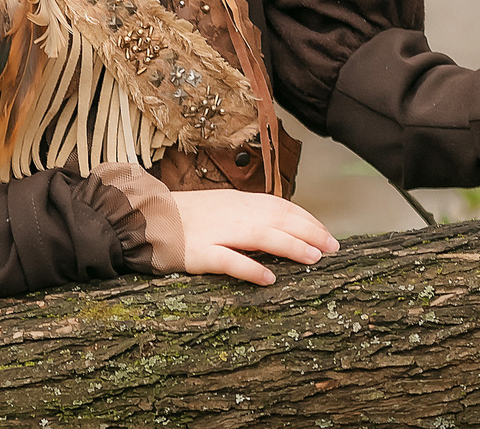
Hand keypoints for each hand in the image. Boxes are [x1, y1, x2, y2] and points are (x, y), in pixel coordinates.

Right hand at [172, 189, 339, 285]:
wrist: (146, 218)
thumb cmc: (187, 218)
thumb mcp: (222, 208)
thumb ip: (249, 215)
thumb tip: (283, 227)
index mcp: (239, 202)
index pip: (281, 206)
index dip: (308, 220)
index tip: (328, 234)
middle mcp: (232, 214)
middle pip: (277, 219)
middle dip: (309, 232)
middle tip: (333, 247)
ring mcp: (216, 233)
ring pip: (260, 236)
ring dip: (290, 246)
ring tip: (313, 257)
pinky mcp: (199, 253)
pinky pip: (228, 261)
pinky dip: (250, 268)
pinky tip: (268, 278)